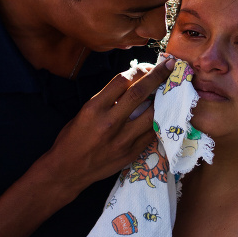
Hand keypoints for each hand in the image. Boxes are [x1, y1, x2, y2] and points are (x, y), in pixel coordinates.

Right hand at [44, 59, 174, 198]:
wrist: (67, 170)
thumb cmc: (72, 138)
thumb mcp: (84, 112)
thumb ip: (106, 100)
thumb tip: (131, 84)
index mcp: (94, 108)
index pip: (121, 81)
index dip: (138, 69)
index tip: (147, 66)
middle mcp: (109, 122)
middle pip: (139, 93)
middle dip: (157, 76)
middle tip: (169, 65)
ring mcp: (122, 139)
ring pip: (151, 114)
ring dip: (163, 99)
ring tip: (169, 90)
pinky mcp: (131, 152)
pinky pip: (151, 133)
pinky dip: (158, 121)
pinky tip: (164, 113)